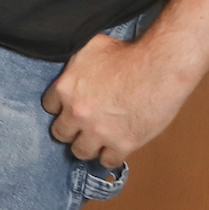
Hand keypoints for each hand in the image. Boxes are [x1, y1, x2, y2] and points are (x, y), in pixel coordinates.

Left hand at [42, 33, 193, 170]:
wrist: (158, 69)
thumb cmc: (127, 54)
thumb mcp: (89, 48)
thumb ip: (74, 65)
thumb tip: (72, 70)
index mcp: (65, 89)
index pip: (49, 106)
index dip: (60, 107)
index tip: (69, 108)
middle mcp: (77, 113)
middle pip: (60, 133)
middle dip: (70, 129)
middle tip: (80, 127)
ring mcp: (98, 132)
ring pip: (80, 151)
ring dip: (87, 146)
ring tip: (95, 140)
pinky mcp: (122, 145)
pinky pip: (107, 161)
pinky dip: (109, 156)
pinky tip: (113, 148)